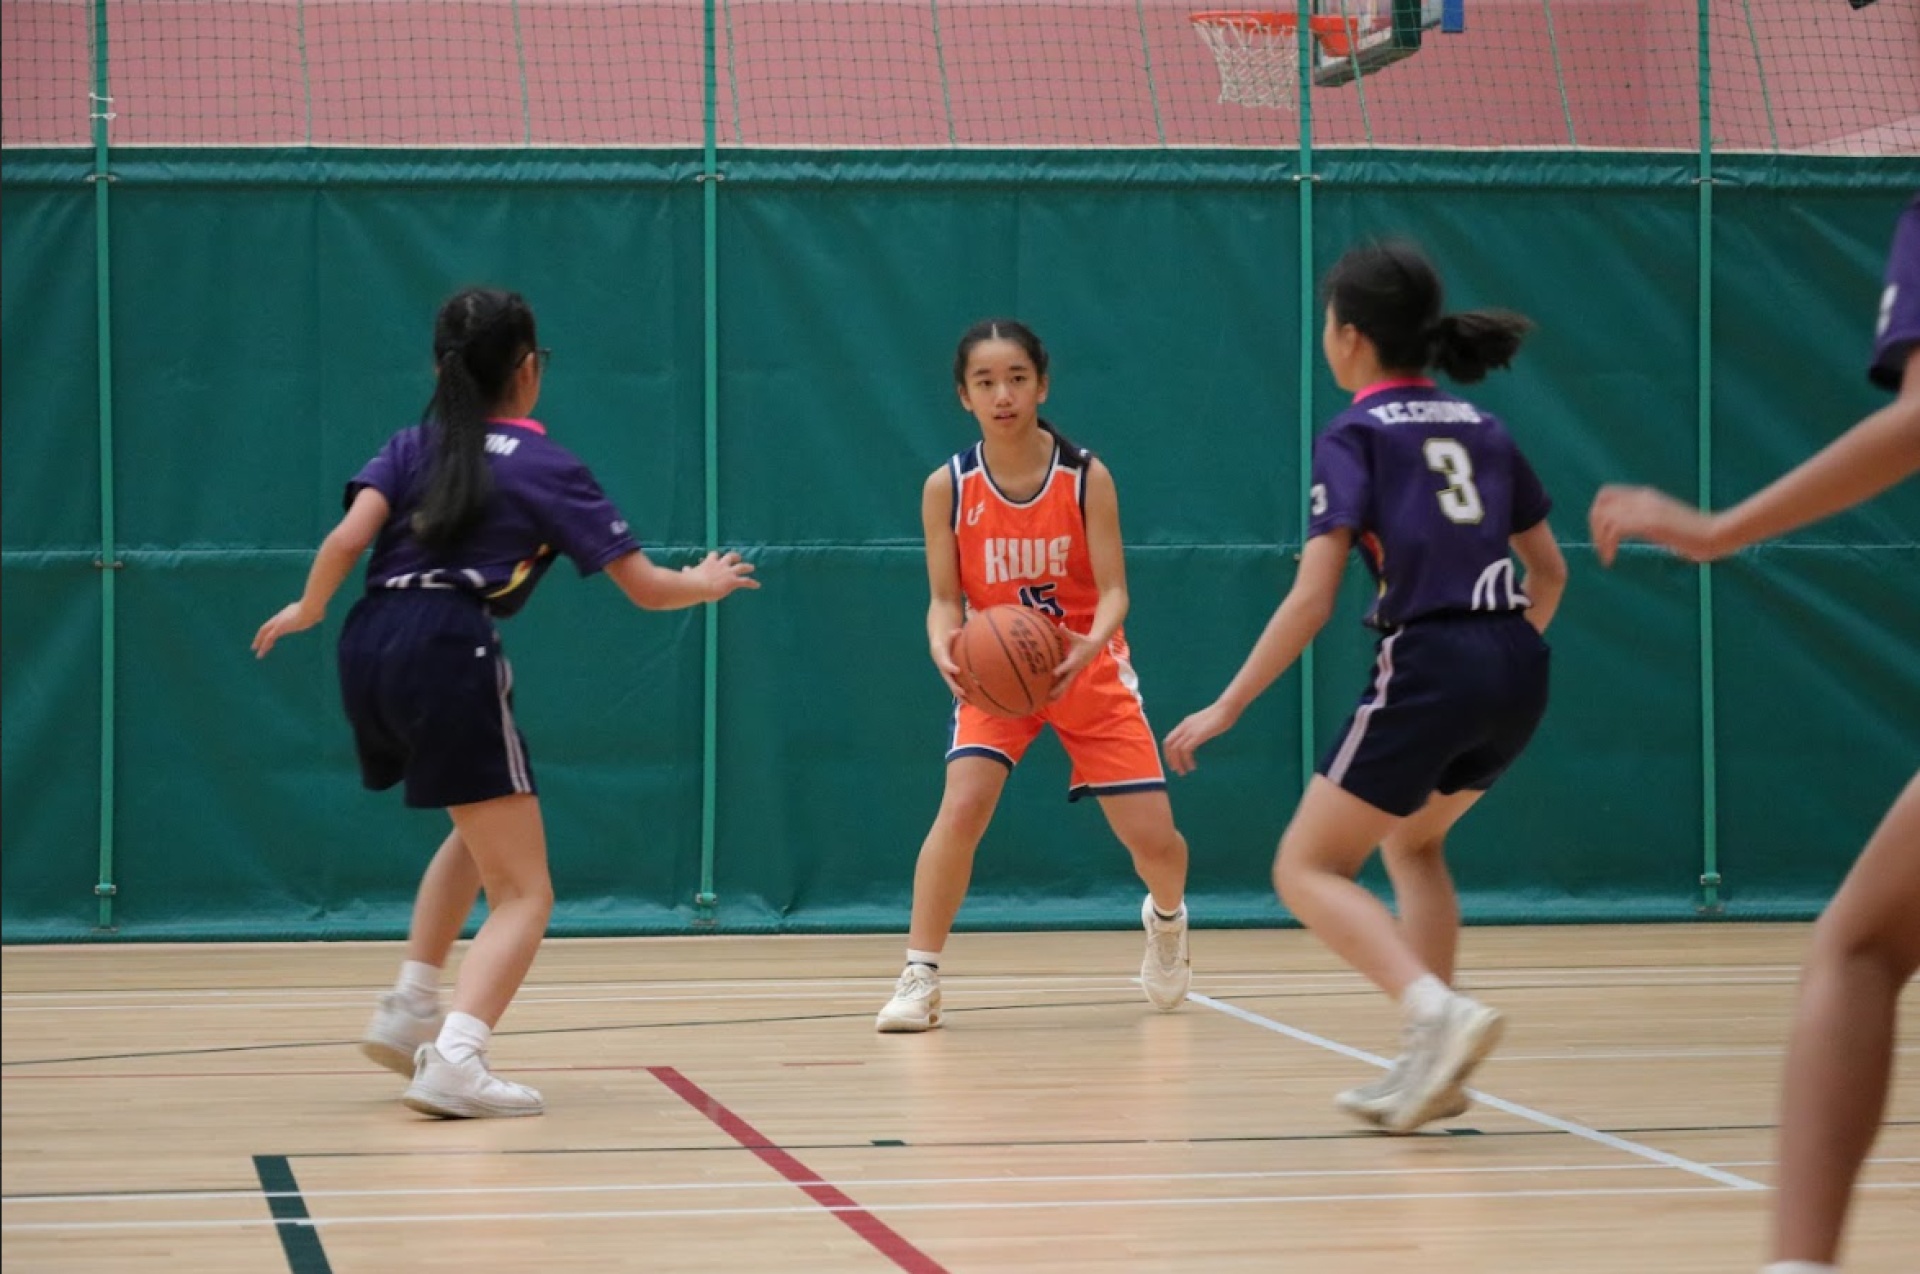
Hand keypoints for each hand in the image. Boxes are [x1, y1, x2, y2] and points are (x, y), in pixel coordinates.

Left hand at [252, 601, 323, 658]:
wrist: (311, 608)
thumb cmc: (316, 610)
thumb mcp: (314, 613)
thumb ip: (314, 615)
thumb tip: (320, 616)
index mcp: (287, 613)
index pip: (275, 623)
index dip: (270, 631)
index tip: (268, 638)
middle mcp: (280, 617)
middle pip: (266, 627)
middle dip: (260, 637)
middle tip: (255, 646)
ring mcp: (279, 622)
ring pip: (264, 633)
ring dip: (259, 643)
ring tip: (258, 654)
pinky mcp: (279, 628)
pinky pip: (268, 638)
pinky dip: (263, 646)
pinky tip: (260, 652)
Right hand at [686, 550, 758, 599]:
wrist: (698, 586)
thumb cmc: (691, 581)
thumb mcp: (689, 574)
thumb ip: (689, 571)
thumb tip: (685, 569)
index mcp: (709, 562)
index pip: (714, 556)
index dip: (715, 557)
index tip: (716, 558)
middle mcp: (721, 564)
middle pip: (730, 557)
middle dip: (734, 557)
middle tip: (737, 558)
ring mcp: (728, 572)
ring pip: (741, 567)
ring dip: (747, 566)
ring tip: (752, 567)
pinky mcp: (733, 581)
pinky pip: (746, 581)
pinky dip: (752, 583)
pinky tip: (757, 585)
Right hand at [930, 628, 967, 699]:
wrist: (939, 649)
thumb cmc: (946, 641)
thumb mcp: (947, 635)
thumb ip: (952, 634)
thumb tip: (958, 630)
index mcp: (941, 658)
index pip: (944, 664)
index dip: (950, 667)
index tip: (957, 670)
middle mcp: (943, 669)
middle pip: (948, 680)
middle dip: (955, 686)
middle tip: (962, 691)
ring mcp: (947, 675)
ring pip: (952, 686)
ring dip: (959, 695)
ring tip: (968, 703)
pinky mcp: (951, 678)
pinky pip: (957, 687)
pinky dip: (963, 695)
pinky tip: (972, 702)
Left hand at [1047, 629, 1101, 701]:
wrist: (1095, 646)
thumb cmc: (1083, 641)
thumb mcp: (1075, 636)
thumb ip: (1066, 632)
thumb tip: (1060, 625)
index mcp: (1074, 660)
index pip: (1066, 666)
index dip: (1060, 670)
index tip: (1052, 674)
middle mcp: (1074, 669)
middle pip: (1065, 681)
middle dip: (1058, 688)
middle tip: (1049, 695)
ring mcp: (1074, 672)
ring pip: (1066, 685)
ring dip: (1058, 693)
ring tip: (1049, 701)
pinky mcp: (1073, 674)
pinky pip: (1066, 683)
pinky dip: (1060, 690)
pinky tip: (1053, 696)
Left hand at [1162, 701, 1239, 775]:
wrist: (1226, 708)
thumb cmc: (1221, 716)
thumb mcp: (1205, 724)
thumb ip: (1199, 730)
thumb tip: (1200, 738)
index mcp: (1185, 724)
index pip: (1169, 739)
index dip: (1168, 753)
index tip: (1174, 763)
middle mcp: (1184, 726)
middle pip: (1169, 745)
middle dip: (1171, 759)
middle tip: (1177, 770)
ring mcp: (1190, 730)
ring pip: (1176, 749)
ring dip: (1178, 762)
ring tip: (1185, 771)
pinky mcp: (1197, 735)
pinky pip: (1185, 750)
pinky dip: (1187, 760)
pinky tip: (1193, 766)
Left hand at [1588, 485, 1725, 566]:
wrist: (1716, 533)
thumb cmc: (1694, 535)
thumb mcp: (1664, 524)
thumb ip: (1646, 522)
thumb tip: (1631, 531)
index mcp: (1645, 495)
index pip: (1606, 495)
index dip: (1598, 515)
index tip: (1603, 537)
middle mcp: (1642, 498)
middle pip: (1600, 503)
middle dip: (1593, 527)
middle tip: (1601, 548)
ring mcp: (1646, 509)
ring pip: (1603, 516)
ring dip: (1598, 539)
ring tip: (1606, 557)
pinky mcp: (1650, 523)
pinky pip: (1614, 529)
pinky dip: (1606, 545)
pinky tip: (1611, 559)